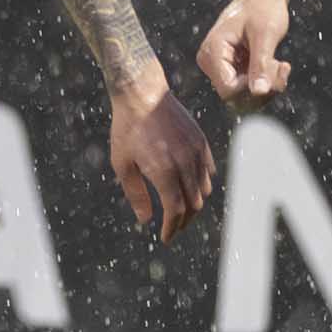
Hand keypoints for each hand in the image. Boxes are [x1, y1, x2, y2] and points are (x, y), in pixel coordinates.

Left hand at [109, 68, 215, 242]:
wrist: (143, 93)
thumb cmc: (127, 128)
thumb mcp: (122, 164)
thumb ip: (136, 194)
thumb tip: (146, 220)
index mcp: (164, 171)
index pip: (175, 210)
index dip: (172, 228)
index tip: (166, 238)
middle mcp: (185, 163)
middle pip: (193, 204)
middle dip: (183, 221)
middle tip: (173, 228)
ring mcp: (196, 151)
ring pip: (204, 189)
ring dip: (195, 205)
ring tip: (182, 211)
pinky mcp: (201, 141)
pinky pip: (209, 171)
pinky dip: (203, 185)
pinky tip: (192, 189)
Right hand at [196, 0, 294, 104]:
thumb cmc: (263, 7)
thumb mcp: (265, 35)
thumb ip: (260, 64)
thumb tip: (258, 92)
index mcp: (212, 51)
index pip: (228, 89)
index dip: (253, 87)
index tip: (273, 68)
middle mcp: (211, 62)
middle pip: (236, 96)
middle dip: (263, 86)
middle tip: (282, 67)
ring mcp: (221, 66)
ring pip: (245, 95)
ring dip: (268, 84)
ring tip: (281, 64)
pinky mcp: (232, 68)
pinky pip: (249, 87)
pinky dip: (267, 80)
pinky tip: (278, 64)